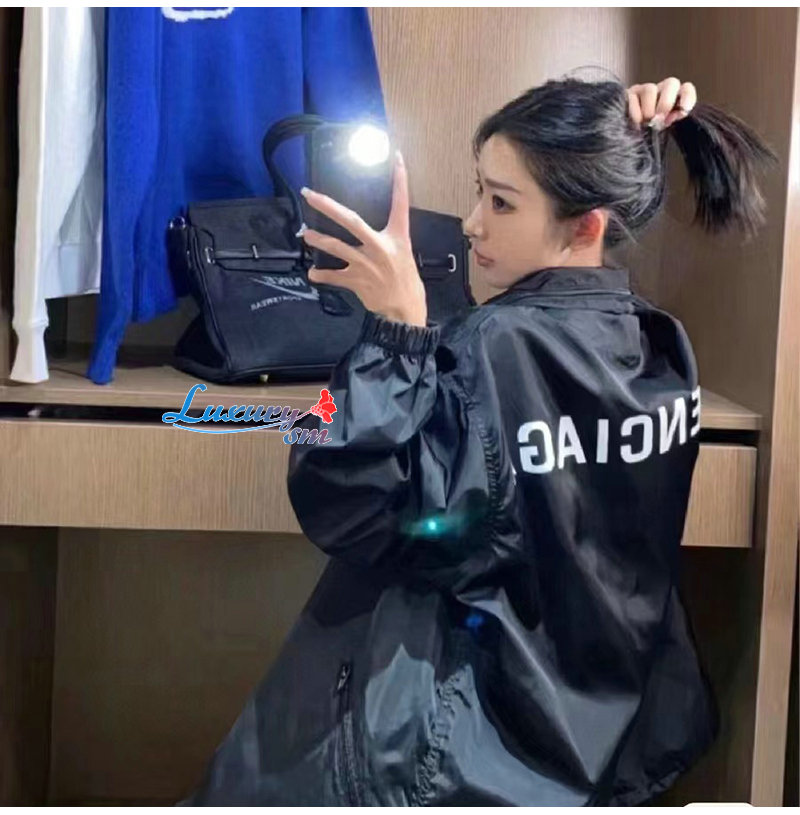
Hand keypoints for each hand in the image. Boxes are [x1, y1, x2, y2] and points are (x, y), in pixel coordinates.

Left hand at [298, 151, 427, 327]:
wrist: (404, 312)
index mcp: (398, 238)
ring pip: (337, 247)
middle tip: (309, 194)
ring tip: (305, 233)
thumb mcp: (404, 255)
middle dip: (328, 206)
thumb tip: (366, 233)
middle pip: (351, 221)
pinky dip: (321, 275)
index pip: (401, 203)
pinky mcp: (356, 281)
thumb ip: (386, 241)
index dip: (400, 181)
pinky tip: (312, 273)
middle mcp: (381, 247)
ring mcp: (366, 264)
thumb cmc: (406, 283)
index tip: (397, 158)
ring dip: (318, 239)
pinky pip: (334, 276)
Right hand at [626, 78, 696, 130]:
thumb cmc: (649, 137)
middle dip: (665, 103)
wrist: (626, 140)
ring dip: (648, 109)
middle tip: (658, 119)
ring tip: (644, 123)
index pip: (686, 89)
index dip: (687, 97)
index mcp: (675, 100)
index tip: (684, 111)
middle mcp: (661, 92)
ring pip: (650, 89)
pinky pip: (632, 97)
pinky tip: (635, 122)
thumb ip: (672, 121)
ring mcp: (644, 91)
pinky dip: (635, 111)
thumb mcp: (664, 133)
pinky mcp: (628, 94)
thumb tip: (674, 116)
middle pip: (671, 83)